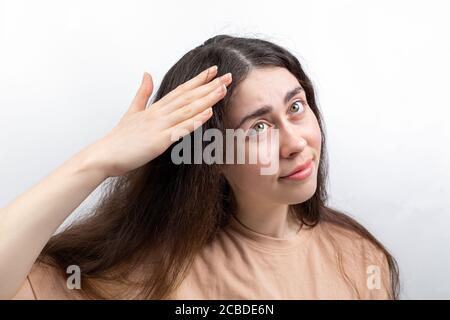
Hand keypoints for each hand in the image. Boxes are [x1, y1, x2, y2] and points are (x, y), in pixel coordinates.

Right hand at [91, 66, 231, 177]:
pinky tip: (207, 113)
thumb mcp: (132, 110)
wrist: (105, 155)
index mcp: (155, 108)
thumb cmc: (119, 138)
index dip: (198, 80)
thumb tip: (147, 73)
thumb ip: (142, 93)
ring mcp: (159, 126)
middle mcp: (159, 114)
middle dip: (209, 86)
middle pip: (188, 97)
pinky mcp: (158, 141)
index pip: (181, 90)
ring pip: (187, 110)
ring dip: (206, 99)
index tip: (214, 71)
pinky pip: (180, 129)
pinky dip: (194, 121)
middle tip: (229, 77)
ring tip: (223, 90)